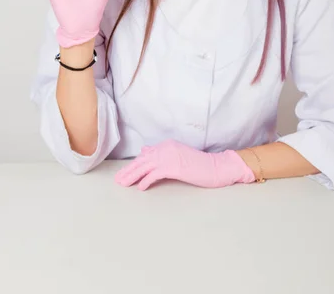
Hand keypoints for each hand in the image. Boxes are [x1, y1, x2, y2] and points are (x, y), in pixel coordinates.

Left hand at [114, 139, 254, 190]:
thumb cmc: (198, 164)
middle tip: (118, 180)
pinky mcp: (174, 167)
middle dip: (129, 171)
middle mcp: (166, 148)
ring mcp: (170, 157)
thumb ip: (162, 153)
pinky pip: (155, 174)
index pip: (145, 156)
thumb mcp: (178, 155)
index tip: (124, 173)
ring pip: (146, 167)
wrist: (215, 167)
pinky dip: (146, 180)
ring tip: (124, 184)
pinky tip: (140, 188)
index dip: (133, 165)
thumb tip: (145, 151)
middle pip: (142, 161)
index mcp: (166, 145)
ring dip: (133, 176)